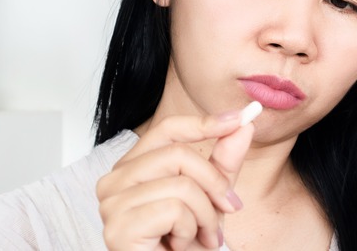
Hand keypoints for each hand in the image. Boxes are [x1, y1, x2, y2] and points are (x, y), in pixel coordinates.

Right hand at [96, 110, 253, 250]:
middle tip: (227, 209)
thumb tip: (244, 123)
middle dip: (214, 184)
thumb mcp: (211, 197)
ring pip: (182, 185)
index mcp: (132, 168)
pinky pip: (174, 210)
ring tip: (201, 236)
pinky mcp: (119, 228)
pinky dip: (191, 230)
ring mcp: (112, 204)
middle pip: (179, 154)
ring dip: (205, 215)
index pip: (167, 129)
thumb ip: (223, 161)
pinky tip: (180, 245)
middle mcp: (114, 181)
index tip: (241, 118)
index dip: (204, 122)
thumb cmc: (184, 245)